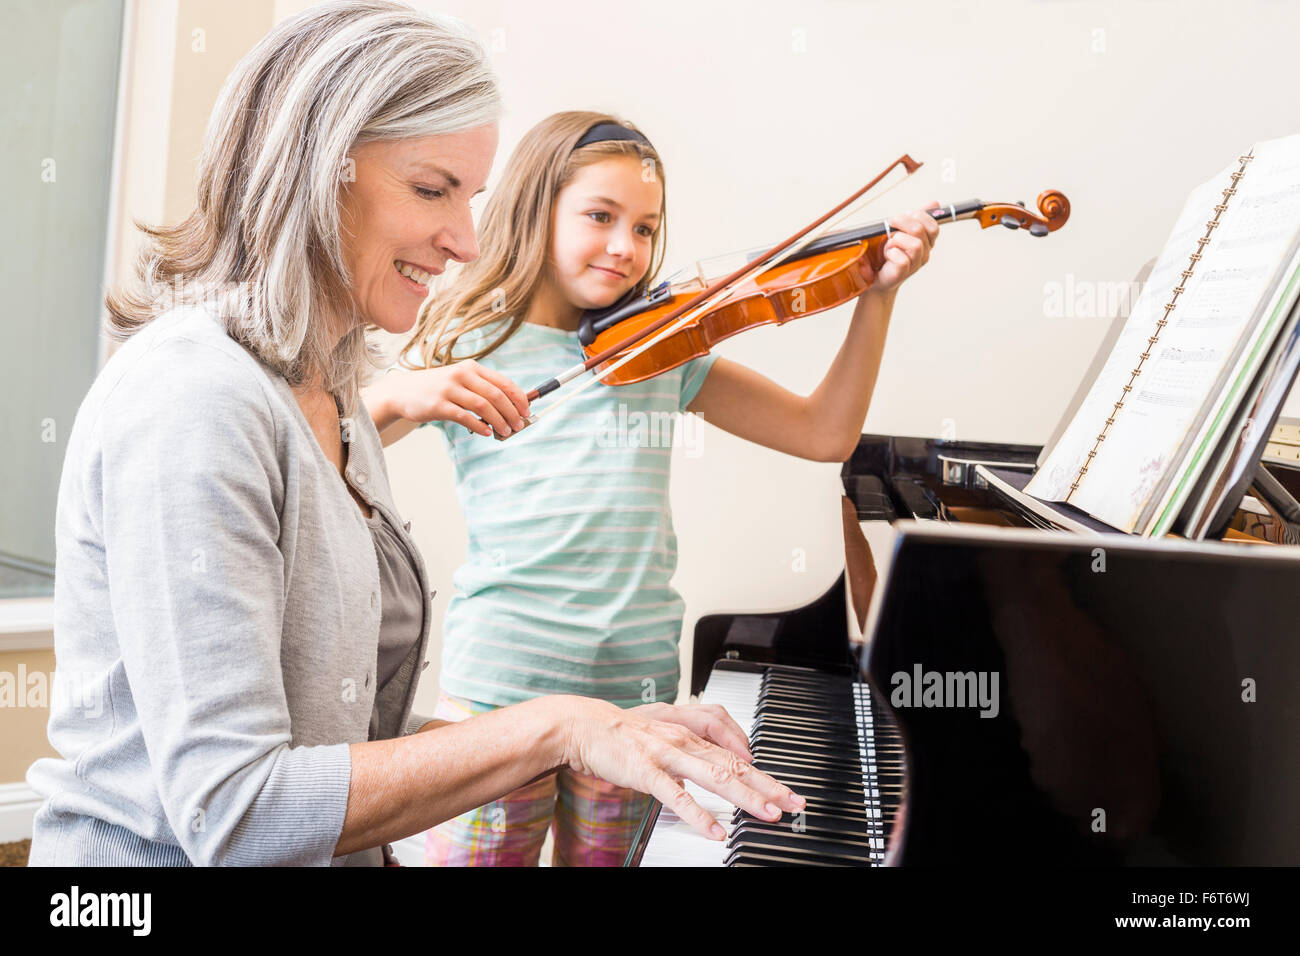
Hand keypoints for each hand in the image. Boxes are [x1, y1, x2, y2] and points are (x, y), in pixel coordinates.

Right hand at [385, 360, 528, 437]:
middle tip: (519, 425)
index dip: (519, 398)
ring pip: (484, 406)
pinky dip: (479, 426)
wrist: (403, 391)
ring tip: (506, 432)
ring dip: (499, 421)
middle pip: (496, 395)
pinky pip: (465, 417)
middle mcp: (462, 375)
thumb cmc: (438, 389)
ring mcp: (449, 389)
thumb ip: (483, 390)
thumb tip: (512, 408)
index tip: (528, 411)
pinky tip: (487, 433)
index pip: (503, 382)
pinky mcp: (439, 405)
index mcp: (472, 368)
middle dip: (512, 412)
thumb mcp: (461, 381)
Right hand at [559, 696, 804, 840]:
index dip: (764, 773)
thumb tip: (717, 767)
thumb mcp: (665, 733)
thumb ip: (693, 748)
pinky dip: (698, 814)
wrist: (584, 724)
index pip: (737, 754)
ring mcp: (667, 754)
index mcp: (690, 732)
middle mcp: (685, 740)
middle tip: (794, 804)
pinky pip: (677, 796)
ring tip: (768, 814)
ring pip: (715, 776)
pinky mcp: (646, 770)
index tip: (786, 792)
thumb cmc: (624, 733)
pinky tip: (714, 831)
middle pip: (735, 764)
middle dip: (768, 785)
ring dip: (745, 797)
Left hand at [860, 203, 939, 293]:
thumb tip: (935, 203)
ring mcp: (915, 264)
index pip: (933, 225)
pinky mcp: (903, 273)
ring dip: (897, 239)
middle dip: (903, 222)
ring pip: (915, 245)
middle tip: (890, 223)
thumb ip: (916, 217)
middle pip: (921, 230)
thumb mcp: (902, 230)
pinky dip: (891, 253)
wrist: (876, 276)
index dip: (919, 216)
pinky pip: (902, 260)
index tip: (903, 216)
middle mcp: (924, 253)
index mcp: (926, 241)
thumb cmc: (889, 252)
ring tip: (889, 244)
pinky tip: (887, 254)